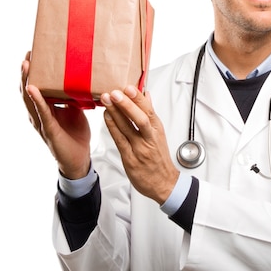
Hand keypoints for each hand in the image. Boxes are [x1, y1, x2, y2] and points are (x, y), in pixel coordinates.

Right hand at [20, 52, 90, 178]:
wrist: (79, 159)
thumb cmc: (75, 134)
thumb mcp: (76, 109)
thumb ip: (73, 96)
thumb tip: (80, 77)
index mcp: (45, 107)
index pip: (35, 85)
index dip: (33, 71)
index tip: (33, 53)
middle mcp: (38, 114)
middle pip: (27, 89)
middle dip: (26, 72)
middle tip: (28, 54)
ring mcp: (41, 122)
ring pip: (30, 99)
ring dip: (27, 81)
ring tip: (26, 65)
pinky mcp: (48, 130)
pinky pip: (42, 113)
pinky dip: (37, 101)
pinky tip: (33, 89)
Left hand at [101, 85, 178, 204]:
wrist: (163, 183)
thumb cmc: (159, 158)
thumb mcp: (158, 133)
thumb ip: (150, 114)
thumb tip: (147, 95)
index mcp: (157, 130)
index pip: (149, 110)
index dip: (138, 98)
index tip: (129, 87)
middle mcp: (149, 138)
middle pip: (140, 118)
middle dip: (127, 104)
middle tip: (115, 92)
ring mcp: (140, 149)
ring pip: (128, 128)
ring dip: (116, 112)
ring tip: (106, 100)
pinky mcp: (130, 159)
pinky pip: (120, 140)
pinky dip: (113, 128)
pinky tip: (107, 117)